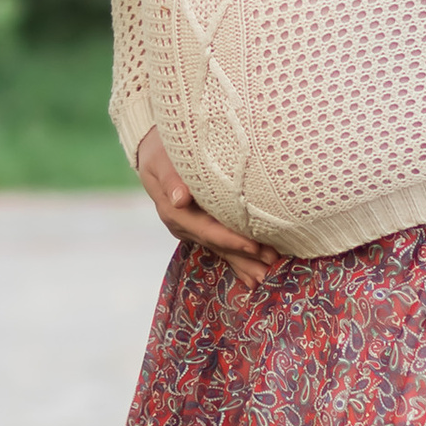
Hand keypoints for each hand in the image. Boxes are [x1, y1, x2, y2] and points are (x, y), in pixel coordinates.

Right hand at [135, 127, 278, 291]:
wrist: (154, 154)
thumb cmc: (161, 151)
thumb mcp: (161, 161)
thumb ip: (171, 179)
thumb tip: (179, 199)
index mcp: (174, 212)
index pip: (207, 230)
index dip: (230, 240)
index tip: (253, 246)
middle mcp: (184, 225)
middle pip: (217, 245)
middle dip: (244, 256)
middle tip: (271, 264)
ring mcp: (192, 229)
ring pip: (220, 249)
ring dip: (243, 262)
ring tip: (266, 274)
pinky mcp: (200, 227)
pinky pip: (220, 246)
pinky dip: (236, 259)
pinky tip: (251, 273)